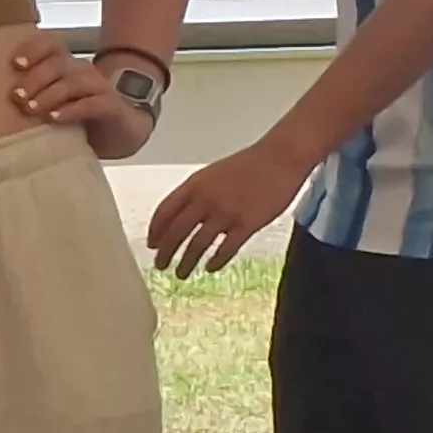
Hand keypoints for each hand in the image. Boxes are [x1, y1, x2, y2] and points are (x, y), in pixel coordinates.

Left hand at [8, 33, 154, 159]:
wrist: (123, 132)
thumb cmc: (80, 115)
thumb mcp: (54, 100)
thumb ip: (33, 94)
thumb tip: (1, 99)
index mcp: (66, 64)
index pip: (51, 44)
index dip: (33, 49)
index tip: (16, 64)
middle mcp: (82, 70)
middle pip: (57, 64)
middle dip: (34, 79)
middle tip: (17, 97)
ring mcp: (99, 87)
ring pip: (72, 82)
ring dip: (49, 95)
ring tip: (32, 109)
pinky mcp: (112, 107)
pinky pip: (91, 104)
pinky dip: (71, 110)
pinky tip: (55, 118)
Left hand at [144, 140, 312, 275]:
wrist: (280, 158)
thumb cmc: (250, 164)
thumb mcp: (214, 173)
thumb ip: (197, 192)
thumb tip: (185, 214)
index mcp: (195, 185)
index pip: (164, 212)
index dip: (155, 231)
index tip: (152, 245)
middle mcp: (206, 200)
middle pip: (177, 232)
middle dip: (166, 252)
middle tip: (161, 265)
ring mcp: (226, 214)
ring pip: (198, 245)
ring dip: (187, 262)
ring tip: (182, 274)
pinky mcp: (247, 225)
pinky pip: (226, 249)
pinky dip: (215, 262)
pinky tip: (210, 268)